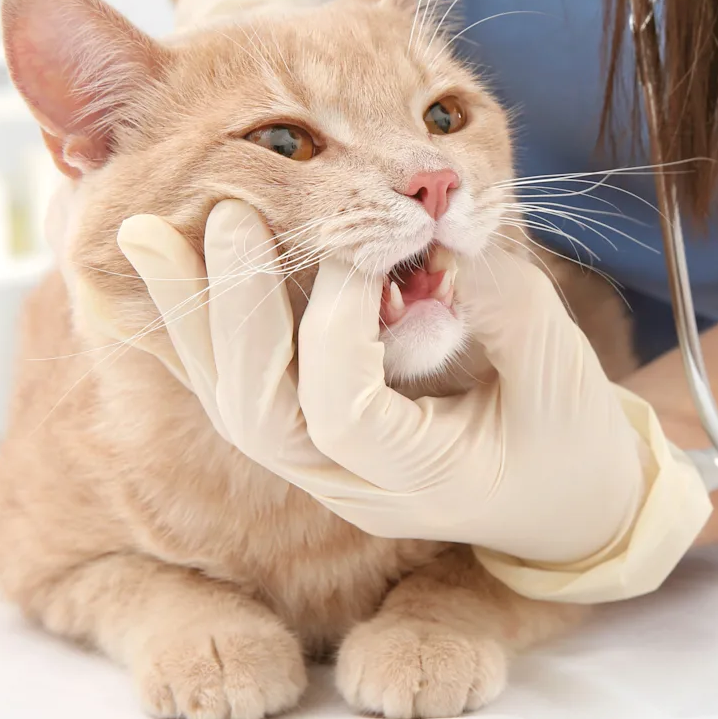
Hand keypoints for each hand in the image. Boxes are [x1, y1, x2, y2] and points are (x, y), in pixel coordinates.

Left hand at [107, 201, 710, 603]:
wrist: (565, 502)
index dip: (341, 323)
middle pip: (259, 414)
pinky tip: (147, 275)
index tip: (369, 246)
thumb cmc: (570, 433)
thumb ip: (504, 303)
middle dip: (238, 313)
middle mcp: (352, 485)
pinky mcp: (308, 438)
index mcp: (422, 481)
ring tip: (148, 229)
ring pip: (231, 401)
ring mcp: (321, 469)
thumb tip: (441, 223)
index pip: (344, 410)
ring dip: (192, 315)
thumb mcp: (562, 370)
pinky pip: (234, 389)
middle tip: (228, 216)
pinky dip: (191, 332)